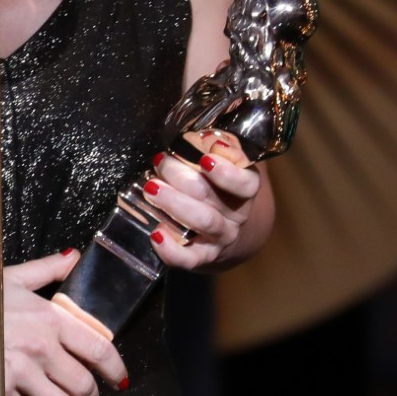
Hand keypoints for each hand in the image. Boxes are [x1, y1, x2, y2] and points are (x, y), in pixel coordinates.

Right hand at [0, 250, 127, 395]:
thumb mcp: (13, 278)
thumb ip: (48, 269)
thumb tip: (74, 256)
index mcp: (51, 319)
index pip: (100, 350)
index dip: (115, 370)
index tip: (117, 380)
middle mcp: (42, 347)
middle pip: (85, 387)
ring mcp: (23, 373)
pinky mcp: (2, 393)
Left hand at [142, 141, 264, 270]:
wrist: (227, 230)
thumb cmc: (217, 186)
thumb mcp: (224, 162)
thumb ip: (218, 146)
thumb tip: (207, 137)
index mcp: (244, 189)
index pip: (245, 183)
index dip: (226, 173)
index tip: (205, 159)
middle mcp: (236, 215)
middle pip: (212, 197)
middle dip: (182, 178)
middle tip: (160, 162)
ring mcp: (220, 238)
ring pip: (202, 222)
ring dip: (174, 203)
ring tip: (151, 187)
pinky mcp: (202, 256)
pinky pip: (189, 258)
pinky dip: (172, 249)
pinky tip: (156, 234)